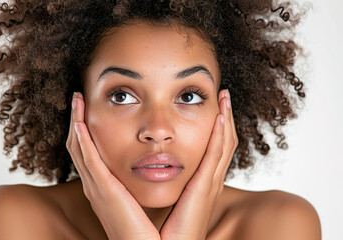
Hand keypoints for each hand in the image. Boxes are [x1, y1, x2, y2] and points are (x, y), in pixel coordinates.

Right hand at [66, 92, 159, 239]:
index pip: (89, 153)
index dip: (85, 130)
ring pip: (79, 148)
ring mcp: (96, 187)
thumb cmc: (148, 229)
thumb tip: (149, 166)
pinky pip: (87, 159)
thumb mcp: (139, 200)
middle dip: (76, 121)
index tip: (89, 109)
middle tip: (78, 98)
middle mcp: (95, 185)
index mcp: (104, 188)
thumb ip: (137, 183)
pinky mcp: (102, 189)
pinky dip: (81, 138)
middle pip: (79, 147)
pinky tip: (79, 121)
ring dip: (76, 122)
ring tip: (77, 99)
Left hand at [160, 89, 237, 239]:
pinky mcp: (205, 189)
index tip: (213, 105)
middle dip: (226, 117)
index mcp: (201, 183)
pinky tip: (219, 117)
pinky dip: (220, 136)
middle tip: (224, 95)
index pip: (214, 148)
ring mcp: (210, 185)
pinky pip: (215, 157)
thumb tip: (152, 166)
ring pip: (224, 145)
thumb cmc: (162, 230)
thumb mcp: (164, 199)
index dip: (217, 127)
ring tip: (224, 97)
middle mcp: (210, 181)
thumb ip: (164, 182)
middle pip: (224, 142)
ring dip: (226, 118)